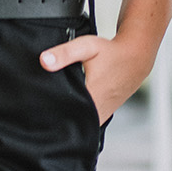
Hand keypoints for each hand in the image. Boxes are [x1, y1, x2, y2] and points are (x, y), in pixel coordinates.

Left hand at [39, 32, 154, 124]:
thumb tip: (43, 61)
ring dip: (66, 117)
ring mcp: (99, 117)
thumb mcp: (87, 47)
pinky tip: (70, 106)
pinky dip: (76, 116)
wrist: (136, 59)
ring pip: (77, 124)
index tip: (35, 108)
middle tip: (39, 107)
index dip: (46, 112)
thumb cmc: (111, 53)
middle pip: (67, 121)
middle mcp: (95, 112)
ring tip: (53, 106)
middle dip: (54, 115)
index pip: (60, 114)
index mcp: (89, 99)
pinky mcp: (103, 116)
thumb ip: (65, 53)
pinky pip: (85, 122)